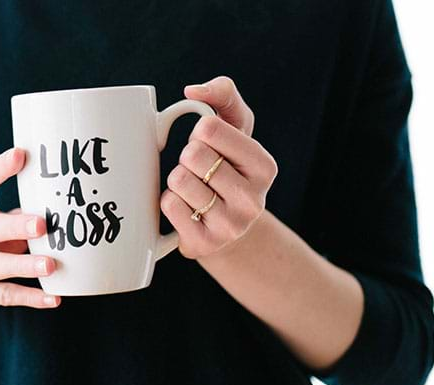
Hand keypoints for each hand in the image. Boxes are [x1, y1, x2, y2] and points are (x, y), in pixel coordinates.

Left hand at [160, 76, 277, 258]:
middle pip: (192, 155)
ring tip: (193, 190)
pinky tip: (185, 209)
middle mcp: (253, 199)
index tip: (209, 145)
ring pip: (179, 180)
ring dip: (176, 181)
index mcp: (264, 166)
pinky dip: (168, 201)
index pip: (209, 129)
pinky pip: (169, 205)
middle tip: (199, 170)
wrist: (225, 227)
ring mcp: (230, 226)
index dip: (199, 132)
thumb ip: (223, 94)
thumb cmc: (227, 167)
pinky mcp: (204, 244)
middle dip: (187, 157)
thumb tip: (192, 91)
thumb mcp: (234, 127)